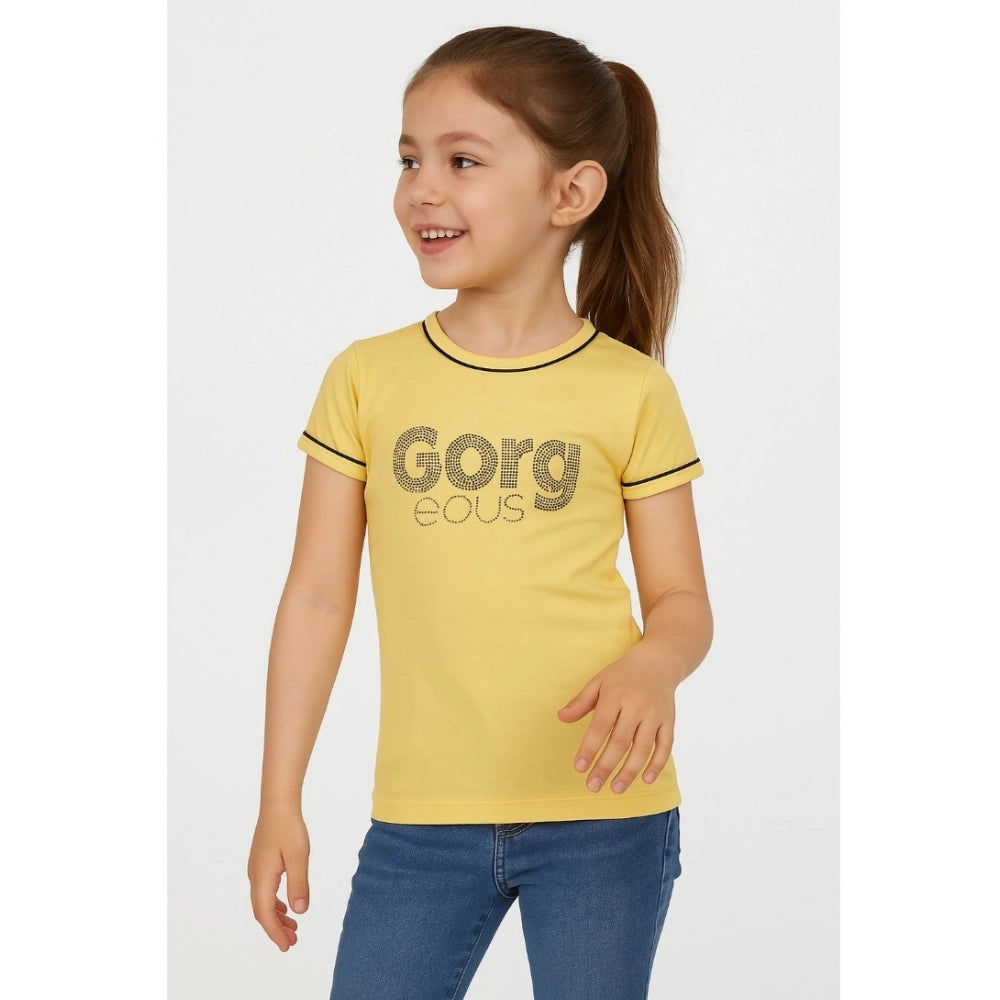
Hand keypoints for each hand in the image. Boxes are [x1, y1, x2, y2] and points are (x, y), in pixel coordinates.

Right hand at [247, 806, 310, 951]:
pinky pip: (265, 891)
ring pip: (263, 901)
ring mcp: (256, 869)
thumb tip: (300, 912)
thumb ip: (299, 884)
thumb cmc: (289, 828)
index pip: (264, 914)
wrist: (278, 804)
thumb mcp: (299, 857)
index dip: (275, 932)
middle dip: (276, 929)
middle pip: (261, 911)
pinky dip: (274, 903)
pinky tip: (286, 906)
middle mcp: (255, 876)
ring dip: (276, 917)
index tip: (287, 946)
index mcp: (262, 877)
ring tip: (293, 928)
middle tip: (292, 942)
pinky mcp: (261, 863)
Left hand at [556, 646, 676, 793]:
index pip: (600, 726)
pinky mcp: (669, 721)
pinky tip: (645, 779)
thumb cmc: (622, 675)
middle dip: (606, 766)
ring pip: (643, 748)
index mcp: (615, 695)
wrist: (658, 662)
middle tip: (592, 786)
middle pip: (621, 741)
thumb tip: (561, 718)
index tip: (579, 768)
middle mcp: (636, 706)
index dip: (589, 749)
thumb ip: (580, 702)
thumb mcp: (598, 682)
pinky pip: (665, 746)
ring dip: (629, 771)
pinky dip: (657, 764)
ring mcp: (655, 714)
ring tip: (615, 788)